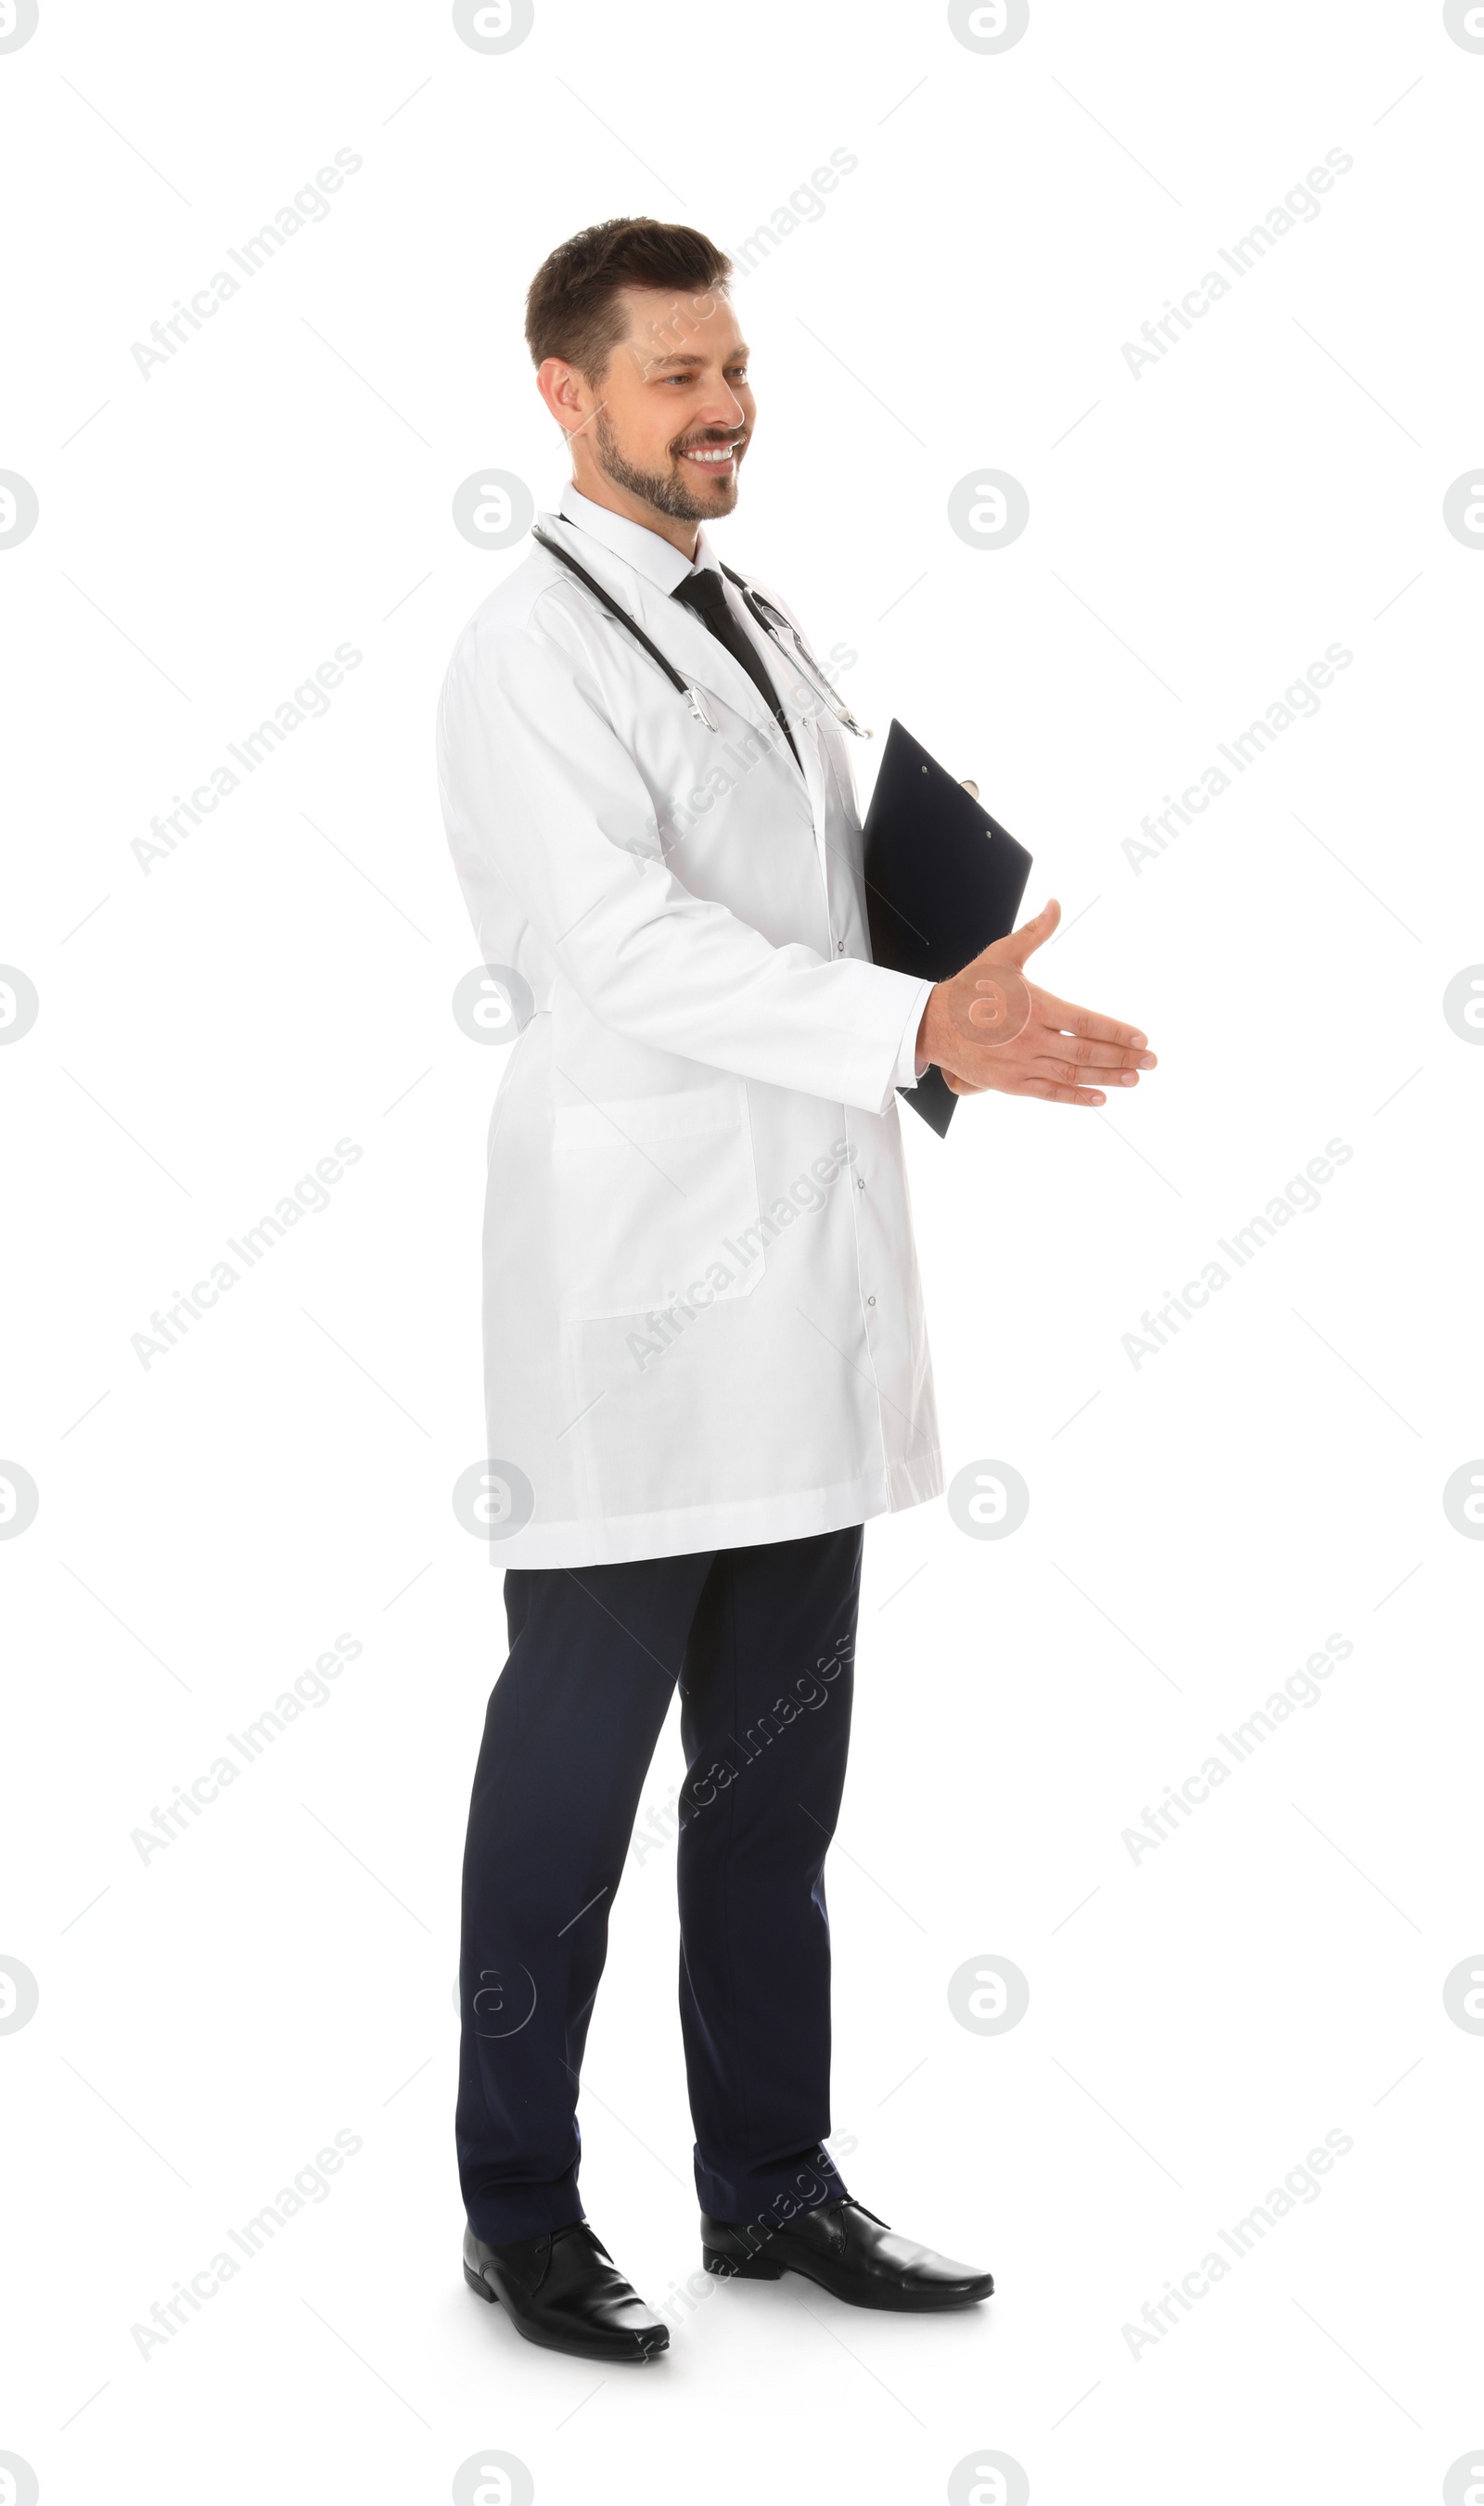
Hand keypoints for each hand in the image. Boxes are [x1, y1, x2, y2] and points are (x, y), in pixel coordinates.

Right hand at [915, 898, 1155, 1104]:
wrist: (932, 1024)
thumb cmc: (970, 988)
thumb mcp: (1002, 954)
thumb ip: (1035, 932)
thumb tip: (1055, 903)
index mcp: (1035, 1007)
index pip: (1086, 1022)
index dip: (1117, 1031)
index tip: (1142, 1037)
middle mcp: (1031, 1039)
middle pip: (1087, 1052)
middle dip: (1123, 1057)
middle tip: (1151, 1060)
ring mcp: (1021, 1064)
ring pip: (1073, 1075)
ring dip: (1108, 1078)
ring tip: (1134, 1078)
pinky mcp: (1011, 1083)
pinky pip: (1050, 1093)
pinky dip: (1077, 1097)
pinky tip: (1101, 1098)